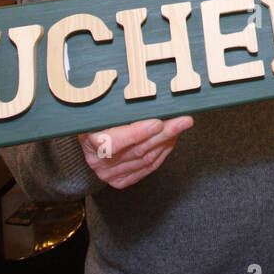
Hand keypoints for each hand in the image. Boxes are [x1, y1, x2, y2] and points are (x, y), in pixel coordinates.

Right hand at [78, 115, 194, 189]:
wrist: (89, 139)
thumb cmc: (98, 119)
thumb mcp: (103, 110)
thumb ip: (120, 108)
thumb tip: (145, 93)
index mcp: (90, 142)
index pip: (115, 142)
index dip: (138, 133)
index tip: (158, 122)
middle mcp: (98, 162)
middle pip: (137, 150)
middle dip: (164, 134)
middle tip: (183, 120)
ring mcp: (109, 174)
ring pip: (146, 160)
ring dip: (167, 142)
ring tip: (180, 126)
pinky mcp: (120, 180)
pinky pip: (147, 168)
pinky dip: (162, 153)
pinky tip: (171, 140)